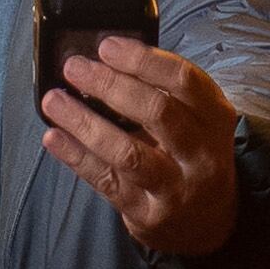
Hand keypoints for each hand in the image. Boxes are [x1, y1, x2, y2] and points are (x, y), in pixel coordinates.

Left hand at [42, 40, 240, 257]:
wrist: (210, 222)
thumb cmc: (192, 154)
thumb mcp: (197, 120)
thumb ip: (163, 91)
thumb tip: (103, 60)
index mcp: (215, 117)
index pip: (184, 80)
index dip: (143, 60)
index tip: (106, 46)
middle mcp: (202, 153)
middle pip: (157, 112)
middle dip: (109, 85)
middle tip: (74, 68)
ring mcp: (176, 187)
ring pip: (127, 152)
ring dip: (85, 122)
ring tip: (54, 101)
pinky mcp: (148, 213)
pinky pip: (107, 181)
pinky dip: (76, 156)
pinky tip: (54, 137)